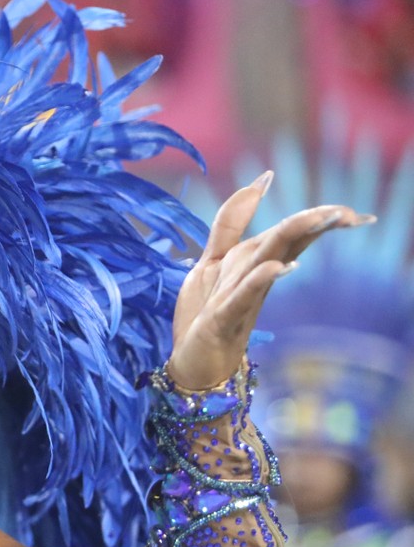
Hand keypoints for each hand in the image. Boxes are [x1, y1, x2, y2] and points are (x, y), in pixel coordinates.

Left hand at [167, 171, 375, 389]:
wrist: (192, 365)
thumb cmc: (204, 313)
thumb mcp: (213, 259)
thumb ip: (231, 223)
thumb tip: (260, 182)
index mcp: (253, 260)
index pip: (292, 233)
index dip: (321, 218)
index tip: (355, 214)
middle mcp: (253, 276)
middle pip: (286, 241)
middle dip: (315, 223)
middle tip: (353, 214)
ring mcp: (240, 296)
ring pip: (268, 259)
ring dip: (292, 238)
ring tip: (321, 220)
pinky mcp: (222, 318)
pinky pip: (242, 295)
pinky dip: (260, 279)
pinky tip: (279, 266)